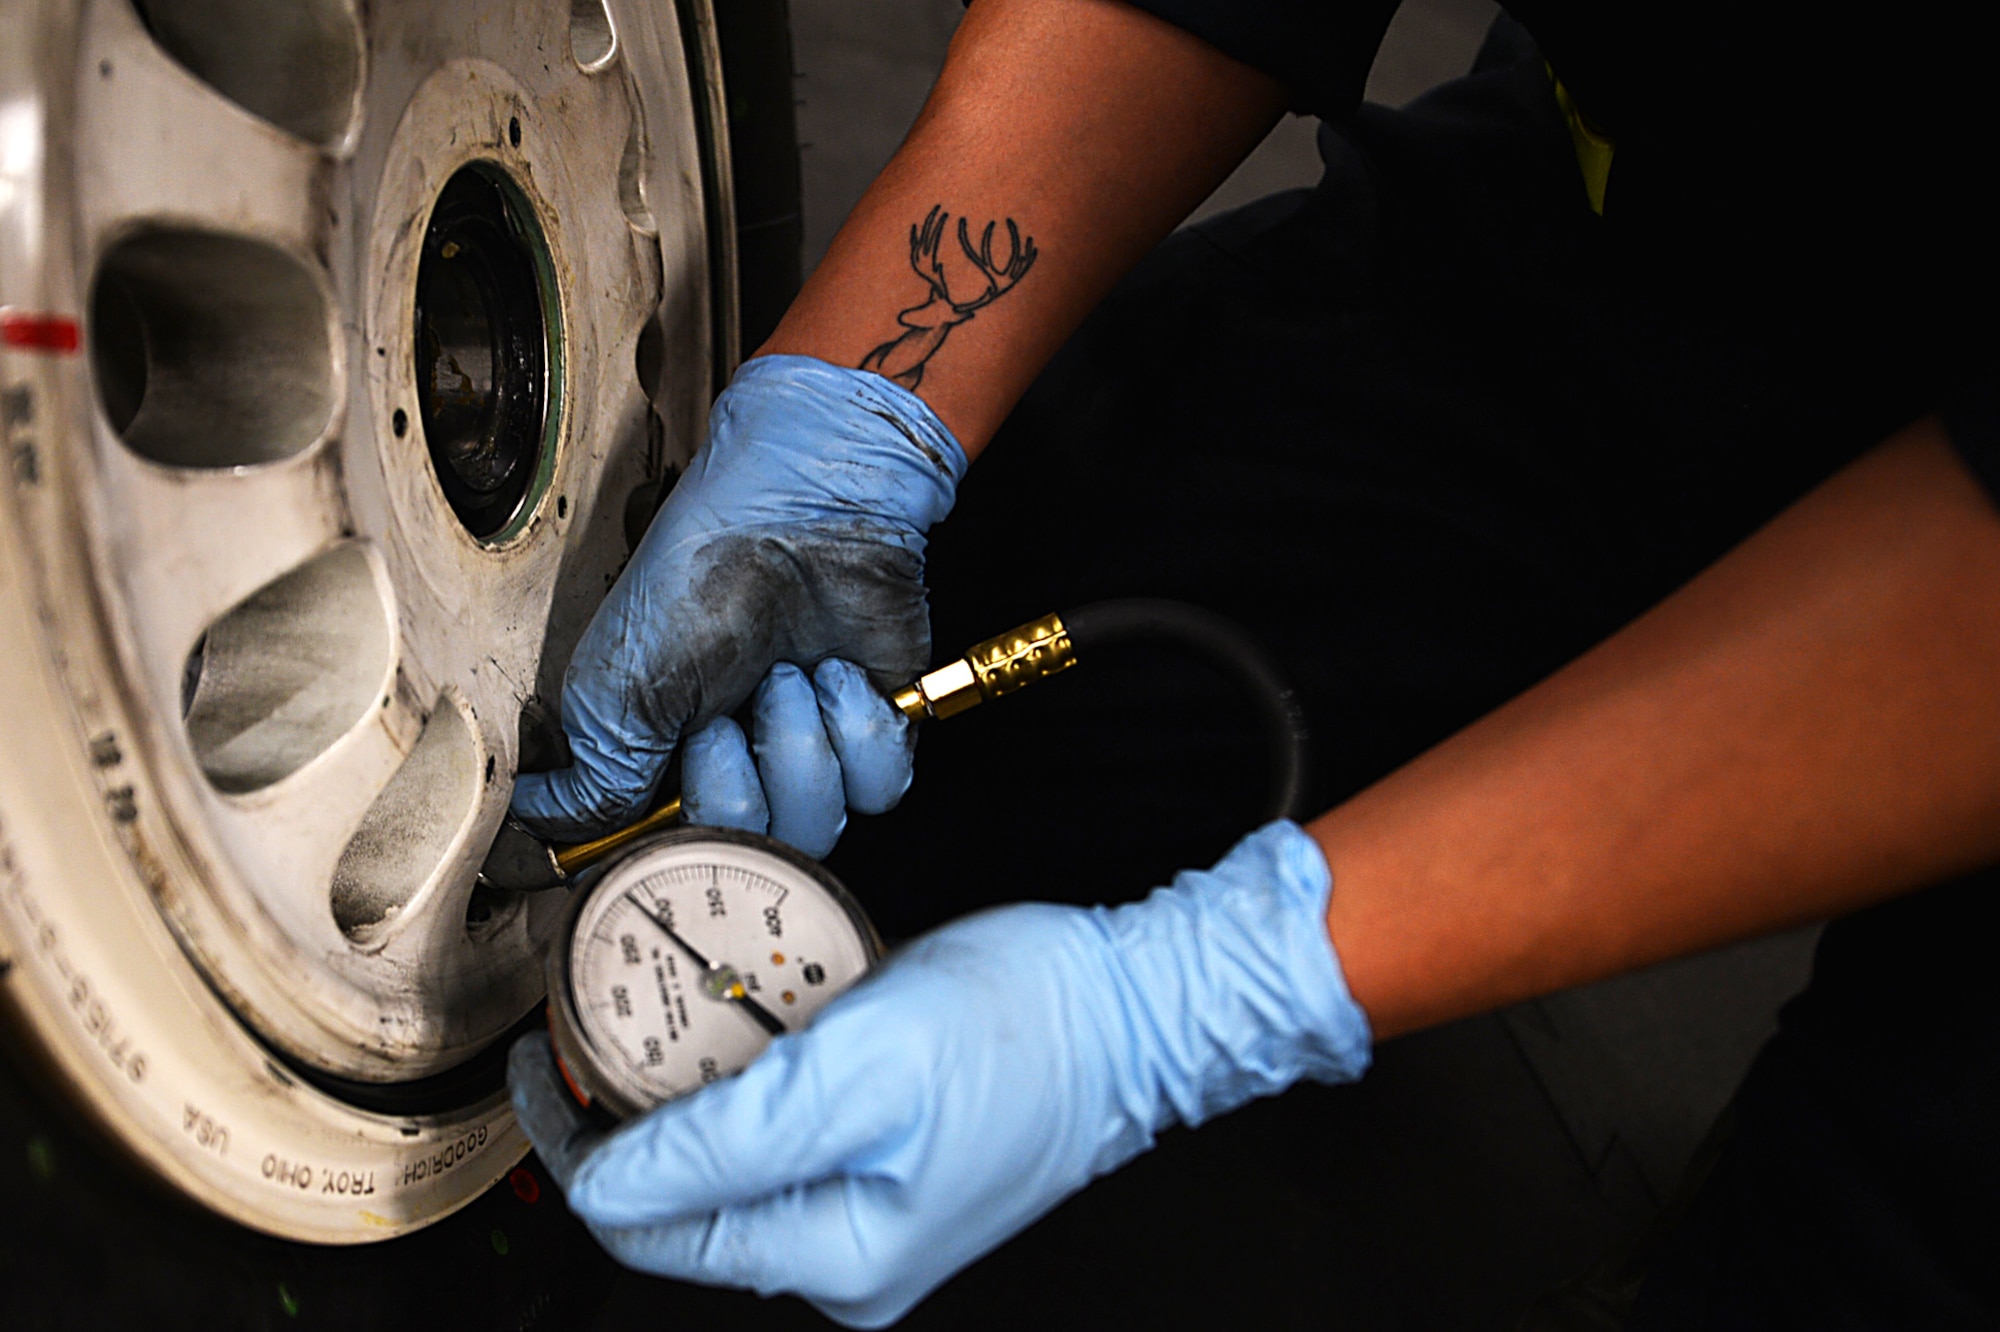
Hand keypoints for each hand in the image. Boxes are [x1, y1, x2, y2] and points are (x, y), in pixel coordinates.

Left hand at [509, 821, 1372, 1326]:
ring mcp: (871, 1212)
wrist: (1138, 1003)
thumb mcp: (857, 1072)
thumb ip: (726, 1141)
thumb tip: (607, 1183)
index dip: (581, 1136)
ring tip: (663, 1011)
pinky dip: (754, 1076)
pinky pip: (789, 1133)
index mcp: (833, 1257)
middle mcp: (845, 1254)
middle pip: (687, 1199)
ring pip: (733, 1161)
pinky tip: (750, 1020)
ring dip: (691, 1088)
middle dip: (632, 1109)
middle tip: (599, 1018)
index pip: (650, 1221)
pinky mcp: (891, 1162)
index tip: (549, 1052)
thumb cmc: (1024, 1030)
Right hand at [510, 354, 964, 846]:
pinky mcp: (873, 730)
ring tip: (784, 676)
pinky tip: (835, 674)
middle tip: (724, 715)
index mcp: (664, 764)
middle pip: (749, 853)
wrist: (802, 509)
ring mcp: (806, 750)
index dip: (675, 846)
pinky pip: (877, 789)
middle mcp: (737, 767)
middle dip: (736, 786)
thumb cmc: (701, 575)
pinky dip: (856, 729)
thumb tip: (543, 839)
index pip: (673, 858)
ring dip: (798, 748)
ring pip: (817, 828)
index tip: (668, 798)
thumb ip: (590, 787)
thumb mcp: (614, 691)